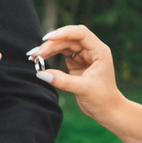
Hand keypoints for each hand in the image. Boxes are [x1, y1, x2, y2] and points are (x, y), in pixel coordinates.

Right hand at [32, 24, 141, 142]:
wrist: (107, 110)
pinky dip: (50, 55)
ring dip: (49, 49)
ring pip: (63, 45)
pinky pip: (61, 54)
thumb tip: (41, 74)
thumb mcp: (83, 89)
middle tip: (36, 53)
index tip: (49, 38)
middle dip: (52, 44)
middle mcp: (92, 50)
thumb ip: (62, 81)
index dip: (65, 32)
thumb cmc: (102, 99)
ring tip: (34, 56)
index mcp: (99, 51)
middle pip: (69, 39)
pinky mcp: (76, 63)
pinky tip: (40, 59)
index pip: (81, 34)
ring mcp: (83, 55)